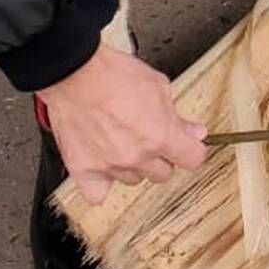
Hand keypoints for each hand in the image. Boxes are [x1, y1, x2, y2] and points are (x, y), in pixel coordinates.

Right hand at [41, 45, 207, 205]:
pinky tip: (103, 166)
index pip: (193, 159)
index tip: (187, 145)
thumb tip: (193, 131)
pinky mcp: (83, 170)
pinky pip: (97, 194)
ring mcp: (110, 166)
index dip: (191, 149)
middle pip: (163, 173)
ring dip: (132, 165)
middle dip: (161, 156)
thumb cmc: (113, 74)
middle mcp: (137, 156)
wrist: (75, 73)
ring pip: (133, 180)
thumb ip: (177, 116)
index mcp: (161, 135)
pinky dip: (101, 184)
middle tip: (150, 136)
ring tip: (122, 141)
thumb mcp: (158, 86)